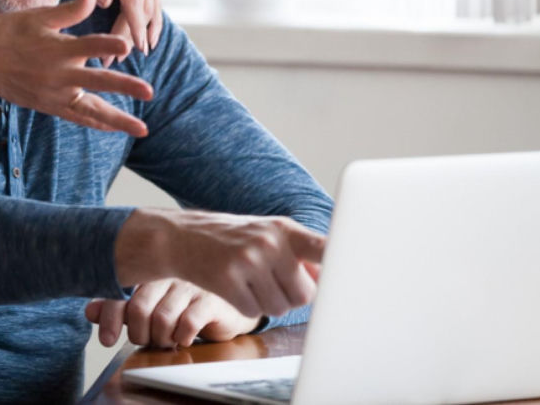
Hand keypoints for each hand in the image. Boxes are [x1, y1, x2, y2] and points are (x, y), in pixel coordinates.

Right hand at [0, 0, 152, 135]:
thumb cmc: (8, 32)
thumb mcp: (37, 16)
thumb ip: (70, 10)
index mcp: (55, 48)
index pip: (86, 45)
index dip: (107, 43)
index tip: (126, 45)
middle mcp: (57, 75)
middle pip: (96, 81)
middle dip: (124, 87)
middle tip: (149, 92)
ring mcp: (53, 94)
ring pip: (90, 110)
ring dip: (117, 119)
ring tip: (142, 129)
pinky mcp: (48, 106)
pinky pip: (77, 117)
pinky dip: (97, 123)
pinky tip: (117, 127)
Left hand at [74, 0, 162, 65]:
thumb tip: (108, 3)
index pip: (133, 1)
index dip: (135, 26)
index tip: (136, 48)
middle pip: (142, 9)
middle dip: (132, 36)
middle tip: (115, 60)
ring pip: (151, 8)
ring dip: (143, 33)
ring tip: (130, 55)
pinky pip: (155, 2)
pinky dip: (154, 23)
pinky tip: (150, 41)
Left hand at [85, 279, 260, 348]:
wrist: (229, 300)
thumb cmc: (185, 301)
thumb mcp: (150, 304)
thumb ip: (120, 306)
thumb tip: (90, 311)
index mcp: (149, 269)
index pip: (121, 291)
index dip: (111, 317)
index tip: (107, 339)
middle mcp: (167, 273)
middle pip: (139, 308)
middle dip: (139, 334)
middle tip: (148, 340)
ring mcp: (189, 284)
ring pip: (162, 318)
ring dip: (161, 338)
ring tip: (168, 339)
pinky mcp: (210, 299)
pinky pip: (187, 322)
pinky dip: (182, 336)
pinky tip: (184, 337)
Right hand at [114, 208, 324, 319]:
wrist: (181, 236)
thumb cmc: (232, 238)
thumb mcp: (267, 234)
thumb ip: (300, 252)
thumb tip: (333, 280)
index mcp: (285, 229)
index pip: (326, 249)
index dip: (344, 264)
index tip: (359, 276)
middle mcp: (269, 242)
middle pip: (305, 295)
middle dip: (290, 296)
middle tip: (270, 281)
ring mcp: (247, 260)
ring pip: (279, 307)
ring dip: (266, 302)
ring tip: (248, 280)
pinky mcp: (227, 279)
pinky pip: (252, 311)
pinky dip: (244, 306)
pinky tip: (232, 286)